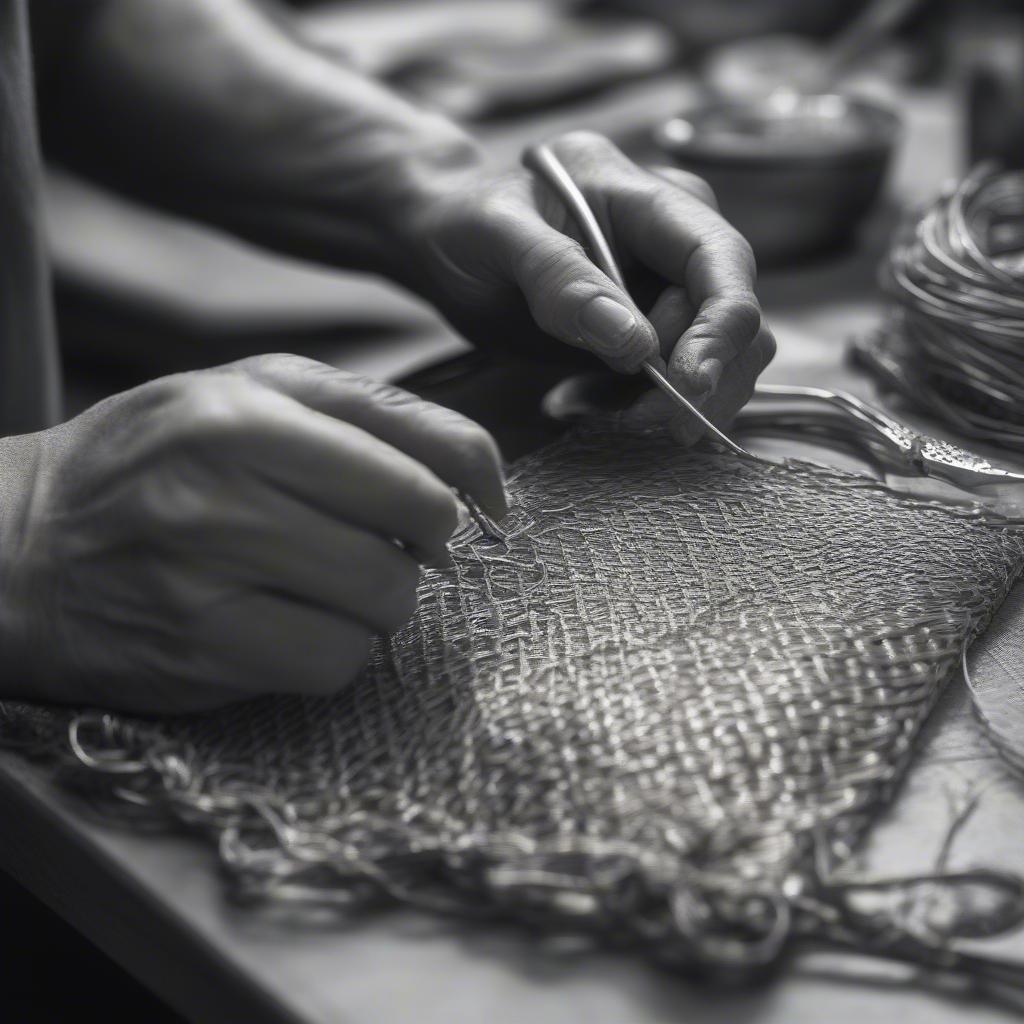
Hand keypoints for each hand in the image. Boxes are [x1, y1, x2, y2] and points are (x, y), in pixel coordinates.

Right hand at [0, 355, 504, 712]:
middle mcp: (225, 493)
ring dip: (378, 601)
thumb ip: (375, 413)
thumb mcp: (254, 391)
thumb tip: (485, 478)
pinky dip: (336, 650)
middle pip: (415, 539)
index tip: (460, 513)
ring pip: (384, 607)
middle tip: (377, 542)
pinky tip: (295, 623)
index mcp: (246, 413)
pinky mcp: (201, 654)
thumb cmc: (157, 457)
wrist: (23, 544)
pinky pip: (334, 665)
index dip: (463, 496)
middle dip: (418, 549)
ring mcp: (209, 580)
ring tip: (328, 580)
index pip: (425, 465)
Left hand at [405, 131, 774, 444]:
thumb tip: (636, 344)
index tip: (689, 384)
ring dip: (664, 403)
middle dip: (693, 380)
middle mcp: (675, 243)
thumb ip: (560, 280)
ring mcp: (666, 291)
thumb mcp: (497, 235)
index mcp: (650, 197)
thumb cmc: (466, 221)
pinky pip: (672, 385)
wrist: (445, 242)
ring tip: (579, 403)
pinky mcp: (648, 335)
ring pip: (716, 361)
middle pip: (732, 322)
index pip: (722, 260)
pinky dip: (636, 409)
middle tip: (629, 418)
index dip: (722, 328)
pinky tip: (576, 401)